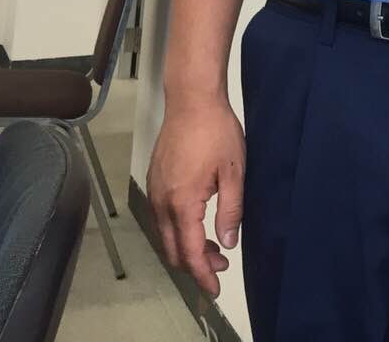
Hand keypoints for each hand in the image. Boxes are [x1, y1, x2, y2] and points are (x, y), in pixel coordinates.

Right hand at [147, 98, 245, 296]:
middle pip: (173, 249)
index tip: (214, 289)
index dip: (202, 275)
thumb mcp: (234, 172)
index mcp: (182, 202)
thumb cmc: (216, 130)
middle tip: (219, 265)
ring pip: (165, 234)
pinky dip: (177, 229)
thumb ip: (231, 211)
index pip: (189, 253)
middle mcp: (162, 201)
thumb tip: (227, 243)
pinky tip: (195, 222)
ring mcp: (155, 190)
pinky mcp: (154, 179)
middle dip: (194, 264)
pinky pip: (161, 216)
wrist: (192, 99)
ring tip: (212, 245)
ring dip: (185, 246)